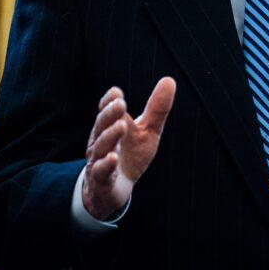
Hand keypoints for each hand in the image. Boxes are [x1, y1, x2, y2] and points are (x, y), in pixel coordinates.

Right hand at [82, 77, 176, 220]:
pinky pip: (101, 172)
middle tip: (120, 103)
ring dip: (109, 136)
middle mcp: (101, 142)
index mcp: (111, 127)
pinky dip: (105, 165)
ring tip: (121, 126)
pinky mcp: (102, 181)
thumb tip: (169, 80)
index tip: (116, 92)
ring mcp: (99, 161)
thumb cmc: (132, 155)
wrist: (115, 190)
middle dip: (110, 114)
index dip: (109, 102)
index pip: (106, 111)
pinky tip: (112, 158)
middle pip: (102, 126)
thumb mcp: (148, 131)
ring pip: (100, 147)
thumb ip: (157, 109)